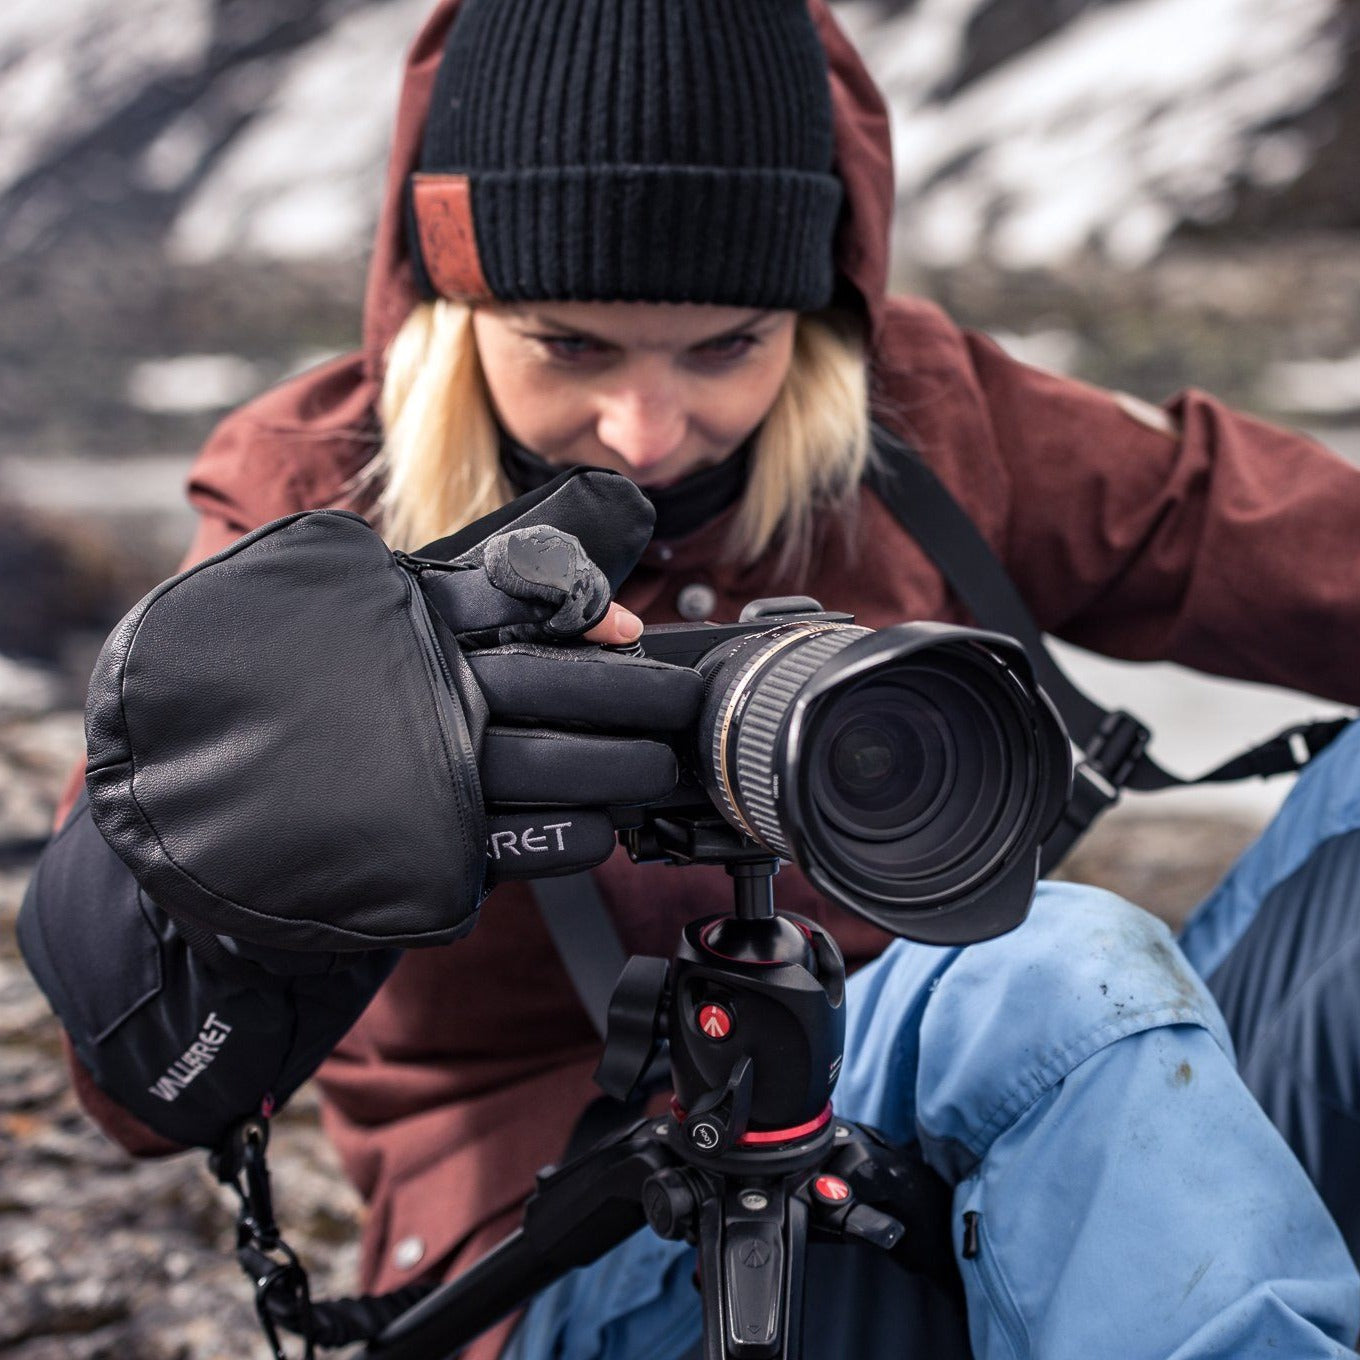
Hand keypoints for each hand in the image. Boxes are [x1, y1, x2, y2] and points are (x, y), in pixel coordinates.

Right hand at [83, 469, 698, 954]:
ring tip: (657, 766)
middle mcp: (418, 689)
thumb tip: (621, 507)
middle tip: (679, 702)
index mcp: (410, 614)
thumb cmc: (320, 680)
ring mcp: (418, 773)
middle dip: (634, 696)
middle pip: (557, 685)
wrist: (206, 790)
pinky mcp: (420, 850)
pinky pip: (521, 842)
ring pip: (552, 765)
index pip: (520, 591)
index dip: (583, 603)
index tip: (628, 628)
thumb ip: (506, 556)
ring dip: (622, 768)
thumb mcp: (396, 594)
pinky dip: (575, 832)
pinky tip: (602, 825)